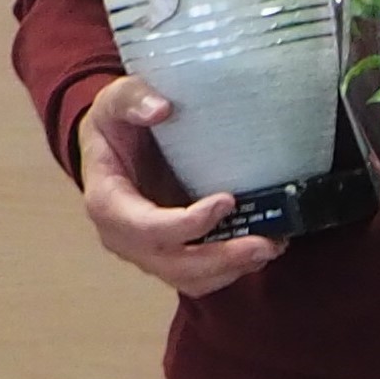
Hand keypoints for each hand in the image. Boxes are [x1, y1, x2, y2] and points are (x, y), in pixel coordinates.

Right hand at [79, 79, 286, 296]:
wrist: (111, 147)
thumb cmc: (114, 126)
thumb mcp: (114, 101)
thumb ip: (132, 99)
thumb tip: (161, 108)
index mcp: (107, 202)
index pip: (145, 228)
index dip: (186, 224)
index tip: (226, 201)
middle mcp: (123, 238)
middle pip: (172, 264)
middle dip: (220, 258)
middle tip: (264, 243)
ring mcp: (146, 253)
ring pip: (189, 279)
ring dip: (232, 269)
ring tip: (272, 247)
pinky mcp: (169, 256)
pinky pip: (199, 277)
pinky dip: (231, 269)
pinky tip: (261, 250)